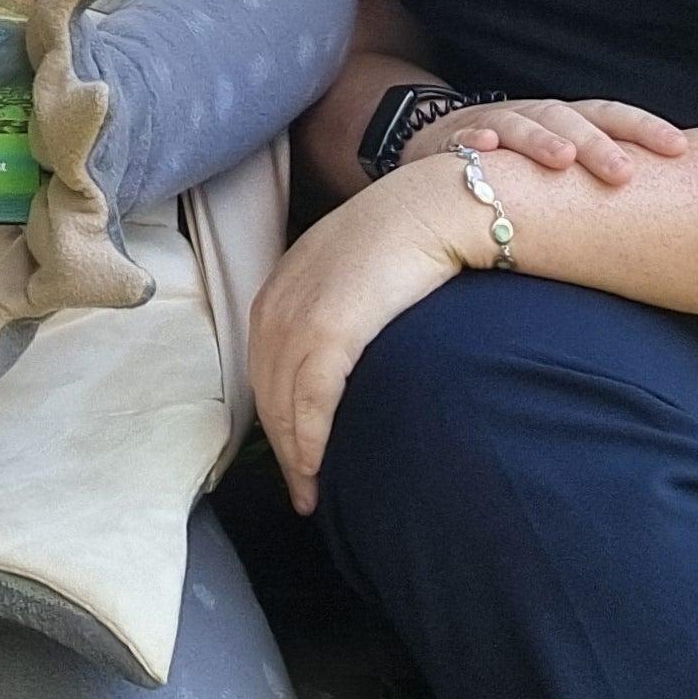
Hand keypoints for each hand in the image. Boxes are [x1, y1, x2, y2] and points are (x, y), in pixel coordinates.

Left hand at [248, 159, 488, 517]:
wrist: (434, 206)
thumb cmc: (408, 234)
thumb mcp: (356, 267)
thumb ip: (339, 302)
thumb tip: (348, 343)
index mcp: (280, 286)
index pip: (263, 363)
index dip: (274, 411)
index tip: (288, 448)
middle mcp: (277, 302)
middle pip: (266, 390)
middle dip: (280, 444)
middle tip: (300, 488)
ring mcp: (298, 316)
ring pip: (282, 404)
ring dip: (295, 455)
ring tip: (311, 492)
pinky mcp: (328, 332)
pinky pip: (309, 403)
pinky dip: (309, 442)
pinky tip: (316, 470)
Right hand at [435, 96, 686, 186]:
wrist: (436, 145)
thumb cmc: (515, 165)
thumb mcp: (558, 160)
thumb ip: (600, 170)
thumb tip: (674, 198)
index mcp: (565, 121)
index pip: (610, 115)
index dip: (644, 128)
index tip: (681, 149)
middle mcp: (532, 116)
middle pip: (568, 119)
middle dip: (597, 144)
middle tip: (624, 173)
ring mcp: (490, 126)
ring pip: (517, 125)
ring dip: (541, 139)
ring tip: (562, 159)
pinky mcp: (448, 142)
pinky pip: (460, 140)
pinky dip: (472, 142)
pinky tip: (484, 149)